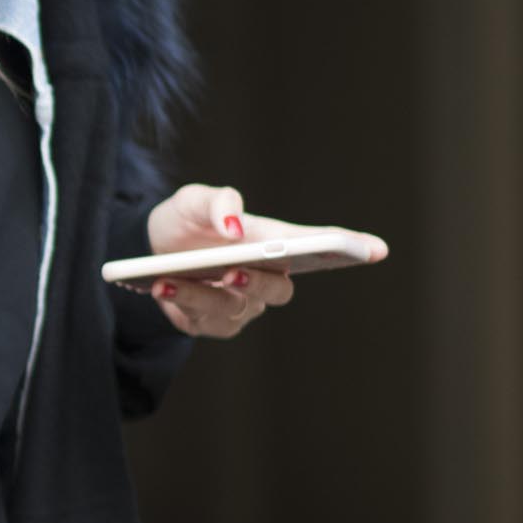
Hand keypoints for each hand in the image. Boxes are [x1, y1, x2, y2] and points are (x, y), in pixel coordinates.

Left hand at [132, 183, 386, 339]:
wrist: (145, 250)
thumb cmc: (185, 221)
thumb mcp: (193, 200)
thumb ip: (218, 201)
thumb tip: (235, 228)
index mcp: (271, 240)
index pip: (319, 246)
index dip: (351, 247)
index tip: (377, 249)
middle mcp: (264, 276)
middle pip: (280, 289)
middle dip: (258, 282)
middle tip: (233, 271)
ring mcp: (242, 304)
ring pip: (236, 308)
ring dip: (201, 293)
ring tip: (167, 279)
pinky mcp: (212, 323)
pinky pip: (204, 321)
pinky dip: (181, 302)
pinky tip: (160, 286)